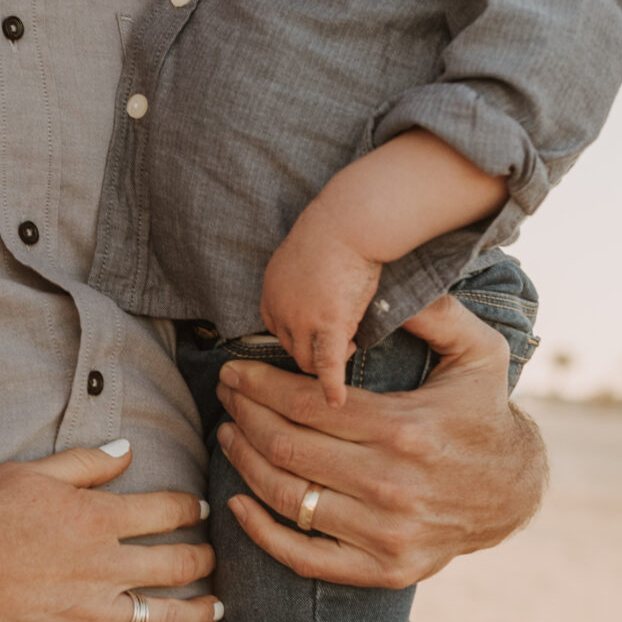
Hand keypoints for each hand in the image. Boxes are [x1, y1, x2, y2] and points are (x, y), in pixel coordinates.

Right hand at [0, 441, 215, 621]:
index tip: (199, 510)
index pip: (166, 511)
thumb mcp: (28, 474)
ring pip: (164, 618)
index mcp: (98, 519)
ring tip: (214, 609)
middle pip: (178, 564)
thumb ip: (84, 463)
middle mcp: (107, 568)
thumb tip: (127, 451)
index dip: (189, 509)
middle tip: (211, 559)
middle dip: (203, 559)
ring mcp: (92, 616)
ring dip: (197, 613)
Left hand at [215, 294, 545, 589]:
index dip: (259, 385)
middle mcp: (393, 484)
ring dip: (244, 462)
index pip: (308, 404)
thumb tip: (385, 281)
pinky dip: (261, 532)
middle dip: (243, 415)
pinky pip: (305, 556)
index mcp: (407, 429)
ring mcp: (388, 533)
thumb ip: (435, 312)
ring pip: (288, 496)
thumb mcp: (479, 351)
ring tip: (228, 434)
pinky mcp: (385, 569)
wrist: (516, 492)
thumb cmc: (484, 414)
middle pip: (287, 447)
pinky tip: (237, 502)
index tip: (234, 371)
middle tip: (225, 394)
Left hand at [259, 215, 380, 408]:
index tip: (316, 335)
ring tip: (349, 348)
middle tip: (339, 343)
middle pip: (290, 349)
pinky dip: (330, 385)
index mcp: (271, 291)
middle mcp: (279, 309)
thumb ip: (301, 279)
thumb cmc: (336, 229)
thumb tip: (315, 291)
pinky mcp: (329, 324)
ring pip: (307, 359)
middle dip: (312, 350)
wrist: (349, 219)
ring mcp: (302, 319)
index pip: (277, 331)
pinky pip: (328, 364)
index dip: (298, 337)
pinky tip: (336, 402)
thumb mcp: (303, 254)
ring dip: (325, 361)